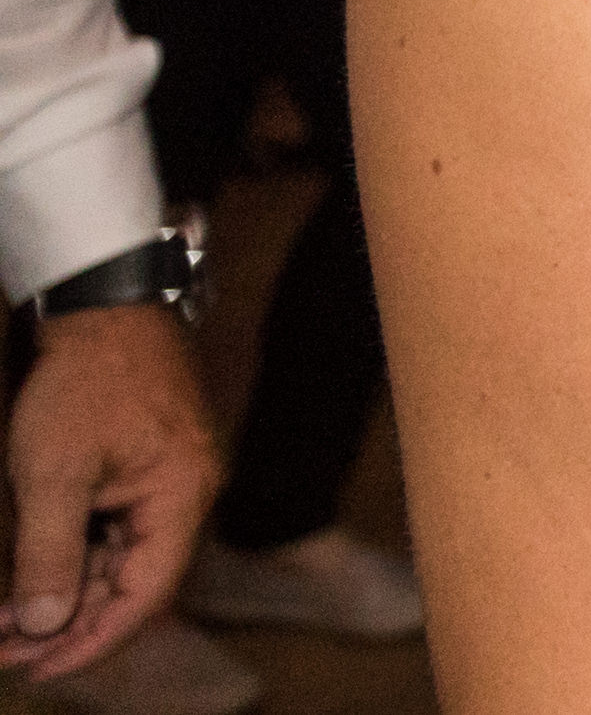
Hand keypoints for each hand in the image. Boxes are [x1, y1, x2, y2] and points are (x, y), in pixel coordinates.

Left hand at [0, 306, 218, 676]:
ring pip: (121, 560)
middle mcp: (187, 496)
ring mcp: (170, 481)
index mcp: (181, 499)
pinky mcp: (148, 468)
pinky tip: (33, 574)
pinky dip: (74, 557)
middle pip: (133, 584)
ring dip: (67, 592)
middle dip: (69, 622)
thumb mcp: (52, 474)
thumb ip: (47, 554)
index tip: (36, 670)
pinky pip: (116, 531)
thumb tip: (41, 625)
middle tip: (5, 650)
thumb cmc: (85, 383)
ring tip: (6, 621)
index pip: (144, 596)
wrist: (105, 306)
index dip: (91, 642)